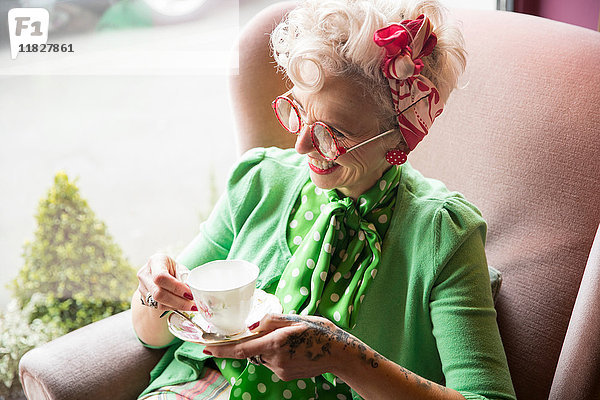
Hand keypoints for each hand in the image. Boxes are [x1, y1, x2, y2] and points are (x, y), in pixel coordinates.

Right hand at [136, 253, 195, 311]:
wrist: (159, 273)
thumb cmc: (172, 269)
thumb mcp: (180, 269)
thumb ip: (185, 278)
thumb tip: (192, 291)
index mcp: (155, 261)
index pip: (161, 277)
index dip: (176, 287)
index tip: (190, 294)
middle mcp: (145, 274)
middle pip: (158, 293)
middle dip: (178, 301)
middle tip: (193, 305)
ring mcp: (142, 287)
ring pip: (159, 303)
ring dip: (177, 306)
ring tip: (190, 307)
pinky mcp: (144, 299)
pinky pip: (159, 307)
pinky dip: (172, 308)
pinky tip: (181, 306)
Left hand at [205, 313, 349, 380]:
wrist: (340, 353)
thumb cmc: (319, 331)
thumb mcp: (296, 318)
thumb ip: (271, 320)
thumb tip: (252, 324)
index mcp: (276, 343)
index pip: (242, 349)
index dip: (222, 349)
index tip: (206, 347)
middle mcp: (275, 360)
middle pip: (252, 351)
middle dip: (253, 341)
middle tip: (270, 331)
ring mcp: (280, 371)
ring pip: (262, 357)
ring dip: (266, 347)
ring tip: (290, 339)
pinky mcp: (285, 376)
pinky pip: (272, 363)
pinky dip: (276, 354)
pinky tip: (293, 348)